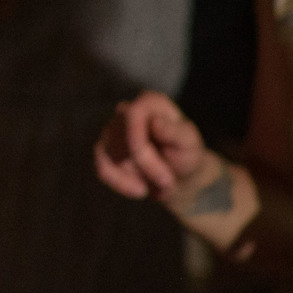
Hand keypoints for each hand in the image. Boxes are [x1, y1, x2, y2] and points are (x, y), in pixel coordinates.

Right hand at [95, 90, 210, 200]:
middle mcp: (127, 111)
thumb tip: (154, 122)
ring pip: (109, 154)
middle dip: (144, 167)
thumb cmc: (187, 154)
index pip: (133, 115)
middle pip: (120, 136)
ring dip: (133, 177)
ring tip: (158, 186)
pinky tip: (140, 190)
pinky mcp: (104, 149)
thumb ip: (175, 132)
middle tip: (168, 184)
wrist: (181, 176)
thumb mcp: (190, 145)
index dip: (142, 148)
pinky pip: (102, 167)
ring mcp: (112, 129)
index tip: (165, 176)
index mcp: (150, 102)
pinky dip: (120, 183)